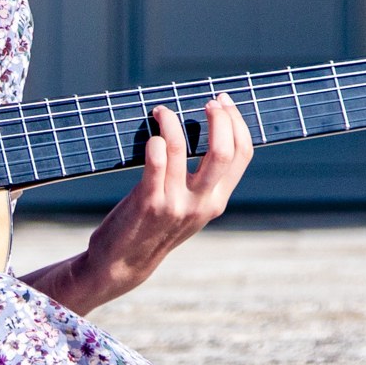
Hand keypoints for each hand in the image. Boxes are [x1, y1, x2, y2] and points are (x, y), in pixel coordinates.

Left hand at [24, 94, 253, 314]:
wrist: (123, 262)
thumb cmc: (156, 226)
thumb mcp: (191, 209)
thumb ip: (204, 182)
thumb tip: (210, 131)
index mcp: (216, 201)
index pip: (242, 155)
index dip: (236, 122)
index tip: (224, 101)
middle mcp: (200, 203)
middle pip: (222, 151)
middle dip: (218, 118)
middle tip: (206, 101)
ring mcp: (174, 203)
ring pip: (181, 148)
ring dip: (172, 121)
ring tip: (162, 111)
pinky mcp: (147, 201)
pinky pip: (154, 161)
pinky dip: (155, 141)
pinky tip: (151, 135)